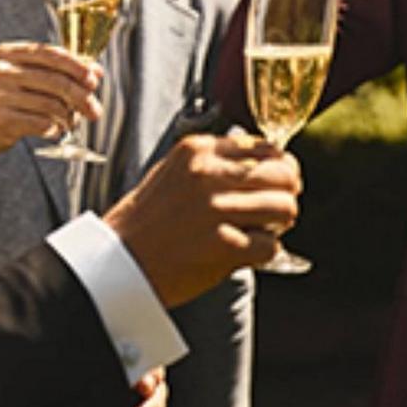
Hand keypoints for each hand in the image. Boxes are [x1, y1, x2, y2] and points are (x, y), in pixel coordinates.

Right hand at [0, 41, 100, 166]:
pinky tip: (53, 130)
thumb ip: (52, 72)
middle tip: (94, 110)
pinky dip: (53, 129)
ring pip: (52, 105)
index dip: (78, 67)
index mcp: (10, 53)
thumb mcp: (18, 77)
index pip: (52, 54)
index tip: (94, 80)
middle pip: (57, 81)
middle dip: (82, 97)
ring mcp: (1, 95)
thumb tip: (93, 71)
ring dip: (68, 117)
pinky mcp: (2, 119)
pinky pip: (41, 124)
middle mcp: (4, 70)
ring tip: (69, 123)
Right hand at [103, 133, 300, 306]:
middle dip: (287, 192)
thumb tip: (263, 164)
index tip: (278, 180)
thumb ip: (214, 164)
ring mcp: (216, 209)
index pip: (264, 147)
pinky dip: (265, 251)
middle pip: (282, 173)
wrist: (119, 260)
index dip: (279, 166)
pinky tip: (246, 251)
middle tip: (280, 207)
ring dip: (281, 223)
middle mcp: (208, 174)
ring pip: (284, 207)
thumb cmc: (146, 220)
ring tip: (262, 230)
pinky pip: (271, 245)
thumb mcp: (174, 171)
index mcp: (198, 150)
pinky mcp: (224, 245)